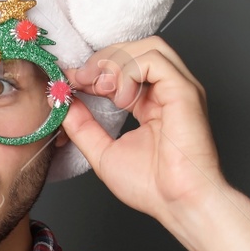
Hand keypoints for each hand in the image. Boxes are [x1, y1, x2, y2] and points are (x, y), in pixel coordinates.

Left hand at [58, 37, 229, 226]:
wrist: (178, 203)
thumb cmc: (152, 187)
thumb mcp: (103, 151)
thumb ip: (83, 125)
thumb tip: (64, 102)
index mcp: (152, 104)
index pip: (124, 68)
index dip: (94, 69)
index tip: (70, 81)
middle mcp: (168, 92)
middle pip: (136, 49)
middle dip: (102, 60)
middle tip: (81, 80)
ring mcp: (179, 88)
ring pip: (147, 47)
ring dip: (116, 61)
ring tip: (102, 88)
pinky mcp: (185, 90)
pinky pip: (154, 59)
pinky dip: (129, 71)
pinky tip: (121, 99)